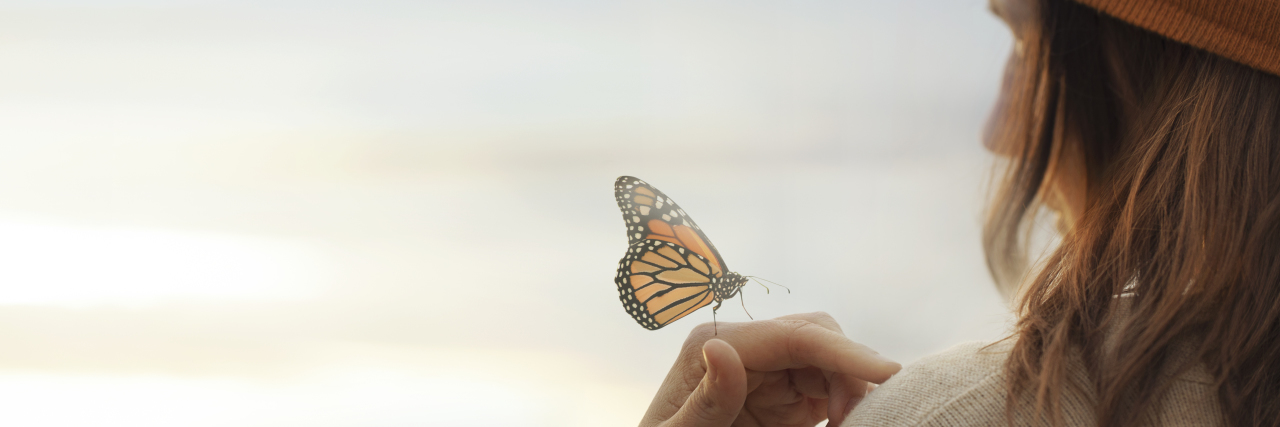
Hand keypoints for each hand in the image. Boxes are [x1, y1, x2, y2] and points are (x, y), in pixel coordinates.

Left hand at [639, 312, 900, 426]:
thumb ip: (705, 399)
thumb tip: (720, 346)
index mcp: (714, 344)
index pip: (792, 335)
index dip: (843, 350)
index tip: (886, 372)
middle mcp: (744, 347)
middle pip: (818, 337)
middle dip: (849, 369)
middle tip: (856, 419)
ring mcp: (767, 369)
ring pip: (829, 360)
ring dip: (850, 388)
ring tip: (848, 424)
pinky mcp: (784, 394)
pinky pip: (828, 385)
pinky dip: (846, 402)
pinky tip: (848, 422)